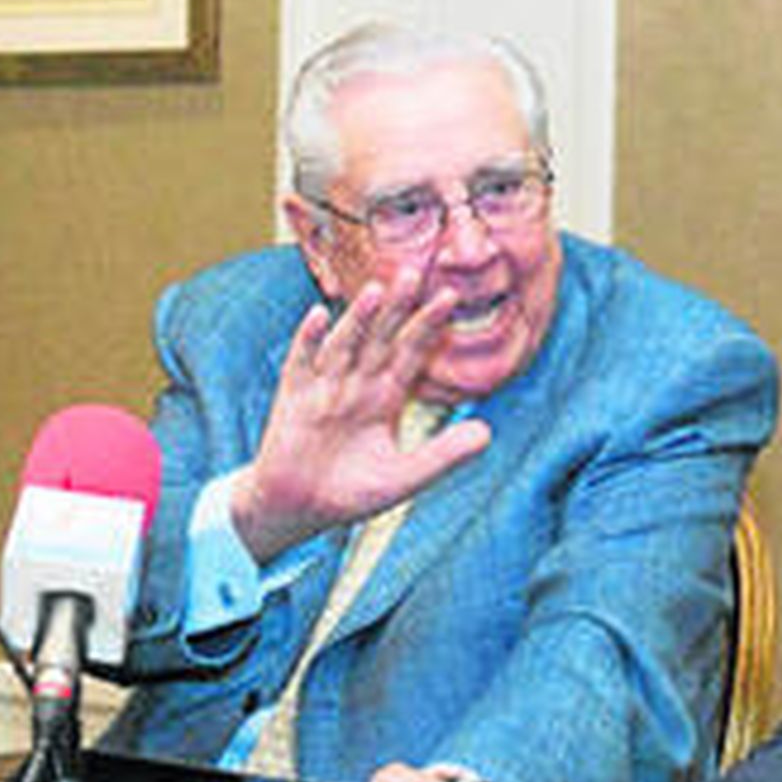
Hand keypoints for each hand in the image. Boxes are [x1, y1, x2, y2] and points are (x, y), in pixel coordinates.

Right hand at [232, 268, 490, 559]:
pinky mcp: (293, 399)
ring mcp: (324, 388)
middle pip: (379, 338)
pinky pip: (302, 363)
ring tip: (375, 291)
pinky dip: (309, 340)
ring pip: (345, 345)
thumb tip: (488, 433)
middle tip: (413, 270)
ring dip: (358, 319)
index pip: (410, 353)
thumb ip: (443, 455)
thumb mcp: (404, 478)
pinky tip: (317, 316)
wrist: (298, 510)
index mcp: (385, 397)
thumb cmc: (349, 493)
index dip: (428, 326)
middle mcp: (356, 384)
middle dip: (397, 307)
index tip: (448, 297)